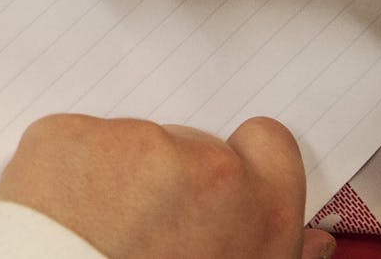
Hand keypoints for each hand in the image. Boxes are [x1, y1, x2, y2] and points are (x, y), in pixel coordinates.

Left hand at [0, 114, 334, 258]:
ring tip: (101, 229)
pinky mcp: (65, 134)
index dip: (240, 164)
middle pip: (189, 143)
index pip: (267, 141)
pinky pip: (75, 141)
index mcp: (259, 204)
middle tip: (145, 228)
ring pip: (128, 142)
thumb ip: (280, 253)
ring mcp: (128, 141)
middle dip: (169, 176)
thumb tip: (316, 240)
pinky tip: (67, 214)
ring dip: (118, 173)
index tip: (216, 185)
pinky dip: (71, 170)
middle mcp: (201, 162)